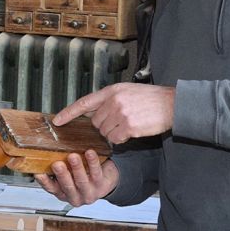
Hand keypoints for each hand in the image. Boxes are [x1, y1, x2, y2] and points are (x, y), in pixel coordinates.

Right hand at [35, 151, 118, 206]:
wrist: (106, 180)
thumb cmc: (83, 175)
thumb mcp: (68, 175)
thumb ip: (57, 169)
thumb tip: (44, 154)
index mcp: (63, 193)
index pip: (51, 188)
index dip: (44, 181)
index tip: (38, 172)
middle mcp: (75, 196)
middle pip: (67, 186)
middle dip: (62, 175)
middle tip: (57, 164)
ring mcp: (89, 193)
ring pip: (81, 181)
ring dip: (77, 168)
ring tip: (73, 157)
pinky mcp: (102, 186)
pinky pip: (96, 173)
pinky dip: (92, 162)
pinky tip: (90, 153)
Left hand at [52, 83, 174, 144]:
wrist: (172, 104)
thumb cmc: (151, 99)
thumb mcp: (127, 92)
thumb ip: (110, 100)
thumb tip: (93, 114)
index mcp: (111, 91)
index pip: (84, 102)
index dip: (69, 112)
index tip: (57, 121)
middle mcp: (113, 100)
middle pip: (96, 122)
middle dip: (105, 126)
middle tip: (122, 121)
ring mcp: (120, 113)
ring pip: (105, 133)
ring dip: (115, 133)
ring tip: (131, 124)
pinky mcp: (128, 126)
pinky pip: (116, 139)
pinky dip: (123, 139)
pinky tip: (134, 130)